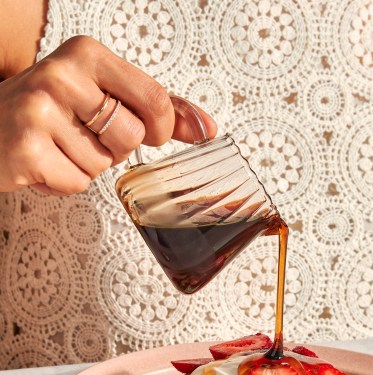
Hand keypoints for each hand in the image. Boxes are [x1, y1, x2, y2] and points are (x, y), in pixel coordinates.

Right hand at [0, 36, 216, 195]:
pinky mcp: (27, 149)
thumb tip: (206, 128)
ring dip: (86, 165)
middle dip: (114, 148)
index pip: (155, 100)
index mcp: (86, 55)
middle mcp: (62, 76)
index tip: (147, 132)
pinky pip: (77, 183)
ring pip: (104, 165)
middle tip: (80, 133)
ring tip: (57, 145)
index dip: (159, 128)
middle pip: (132, 138)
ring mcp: (40, 111)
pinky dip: (63, 182)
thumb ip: (156, 107)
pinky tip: (42, 161)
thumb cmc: (49, 111)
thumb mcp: (100, 93)